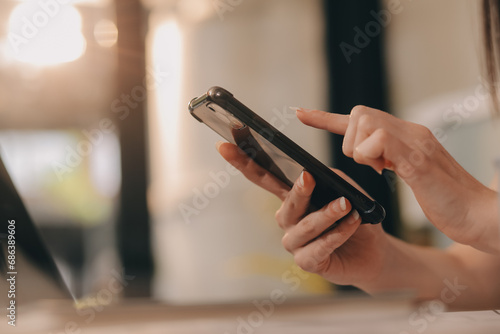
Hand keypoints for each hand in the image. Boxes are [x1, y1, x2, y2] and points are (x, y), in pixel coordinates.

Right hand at [216, 142, 388, 285]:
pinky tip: (351, 224)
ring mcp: (295, 242)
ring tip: (346, 205)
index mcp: (291, 198)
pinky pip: (318, 248)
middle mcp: (288, 220)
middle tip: (309, 177)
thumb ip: (328, 179)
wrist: (373, 251)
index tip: (225, 145)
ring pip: (305, 226)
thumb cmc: (354, 217)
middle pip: (286, 204)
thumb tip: (312, 173)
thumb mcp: (344, 189)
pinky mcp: (306, 262)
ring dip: (326, 215)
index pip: (263, 177)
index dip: (243, 162)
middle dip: (298, 191)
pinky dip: (336, 234)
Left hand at [295, 106, 498, 252]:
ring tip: (382, 169)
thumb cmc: (447, 200)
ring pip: (365, 122)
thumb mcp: (412, 173)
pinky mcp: (417, 157)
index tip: (299, 113)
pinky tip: (387, 170)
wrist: (481, 216)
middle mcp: (410, 132)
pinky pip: (380, 140)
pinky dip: (373, 155)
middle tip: (371, 165)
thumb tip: (370, 153)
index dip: (326, 118)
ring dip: (362, 149)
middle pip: (359, 113)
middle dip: (352, 140)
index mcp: (406, 136)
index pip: (360, 119)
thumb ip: (392, 157)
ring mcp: (414, 141)